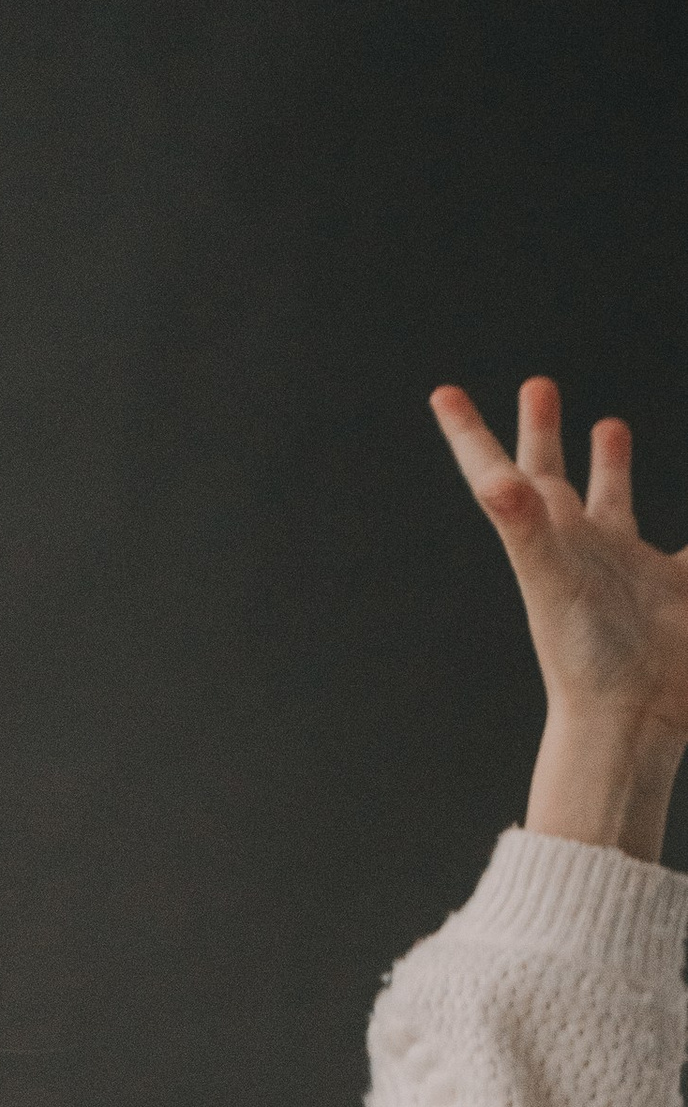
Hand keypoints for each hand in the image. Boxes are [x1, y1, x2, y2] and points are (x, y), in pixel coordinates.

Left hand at [431, 377, 687, 856]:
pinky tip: (685, 533)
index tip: (442, 394)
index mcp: (548, 538)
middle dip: (541, 432)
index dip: (471, 434)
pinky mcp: (672, 589)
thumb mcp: (552, 580)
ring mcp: (624, 569)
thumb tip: (495, 481)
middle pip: (551, 477)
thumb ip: (524, 528)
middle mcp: (581, 549)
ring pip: (614, 502)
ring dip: (609, 465)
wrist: (632, 720)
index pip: (503, 473)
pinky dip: (686, 536)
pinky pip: (683, 550)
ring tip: (607, 425)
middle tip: (536, 386)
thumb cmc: (586, 658)